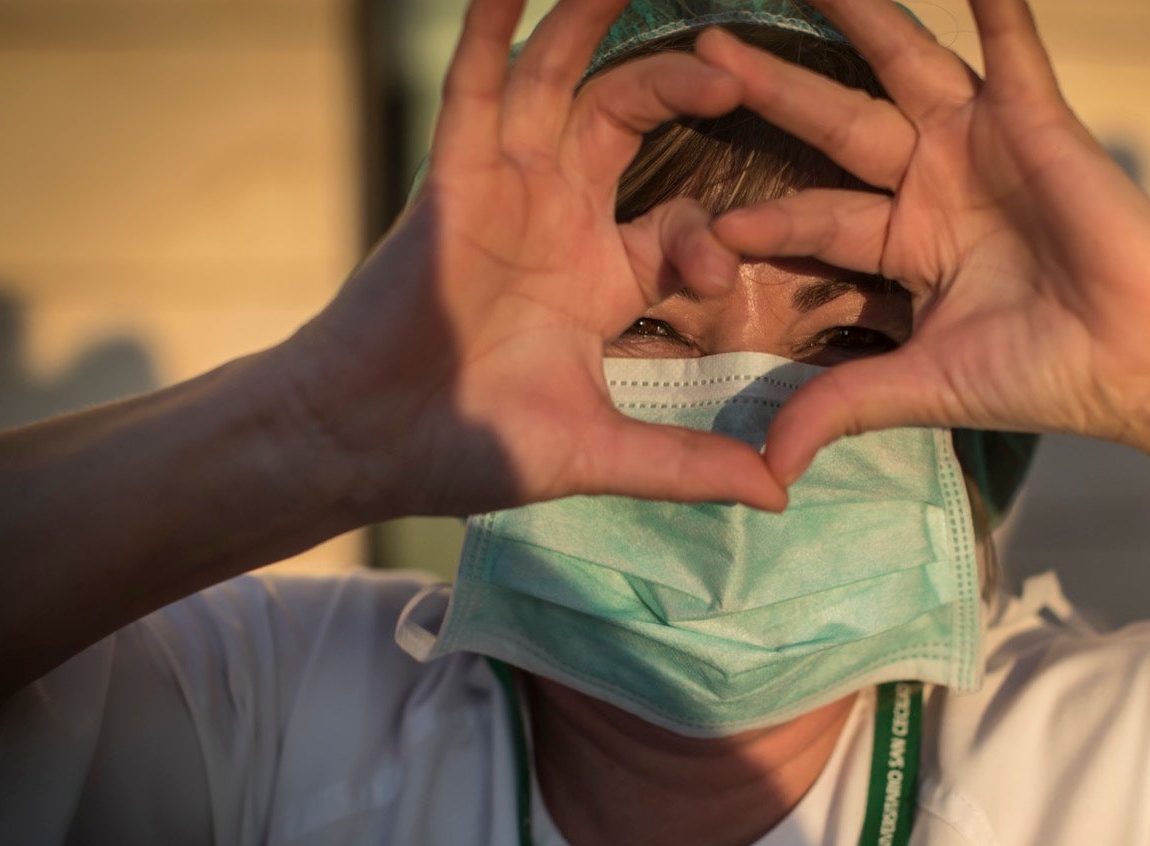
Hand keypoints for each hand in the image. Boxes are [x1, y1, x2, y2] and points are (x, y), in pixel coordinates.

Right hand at [289, 0, 785, 515]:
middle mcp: (557, 216)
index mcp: (598, 274)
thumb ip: (688, 464)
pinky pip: (475, 90)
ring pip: (558, 81)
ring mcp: (504, 190)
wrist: (370, 446)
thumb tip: (778, 494)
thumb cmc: (472, 446)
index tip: (723, 277)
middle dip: (682, 81)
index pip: (680, 223)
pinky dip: (492, 35)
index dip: (713, 240)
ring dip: (592, 23)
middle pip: (627, 116)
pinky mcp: (451, 180)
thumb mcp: (599, 452)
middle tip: (737, 62)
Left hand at [694, 0, 1149, 482]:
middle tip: (704, 46)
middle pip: (834, 123)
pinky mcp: (1034, 118)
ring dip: (855, 16)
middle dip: (770, 87)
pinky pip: (1007, 44)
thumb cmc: (1042, 374)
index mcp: (904, 244)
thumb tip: (766, 470)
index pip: (811, 218)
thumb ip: (839, 406)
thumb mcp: (920, 387)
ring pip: (901, 65)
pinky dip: (992, 3)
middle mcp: (933, 184)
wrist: (1140, 360)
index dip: (757, 219)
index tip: (695, 220)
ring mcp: (980, 144)